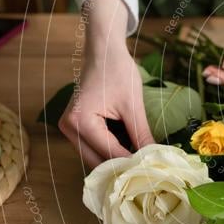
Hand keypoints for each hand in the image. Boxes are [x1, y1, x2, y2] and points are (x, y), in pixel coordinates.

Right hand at [59, 0, 152, 167]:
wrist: (103, 51)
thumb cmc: (118, 71)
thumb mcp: (133, 106)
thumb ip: (141, 135)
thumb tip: (154, 159)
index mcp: (80, 122)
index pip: (110, 154)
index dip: (132, 164)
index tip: (152, 173)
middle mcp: (68, 129)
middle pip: (97, 161)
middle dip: (122, 167)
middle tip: (147, 173)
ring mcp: (68, 128)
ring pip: (94, 157)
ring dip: (116, 160)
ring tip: (141, 164)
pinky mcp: (74, 126)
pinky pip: (93, 146)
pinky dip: (110, 150)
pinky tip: (129, 152)